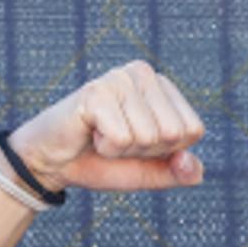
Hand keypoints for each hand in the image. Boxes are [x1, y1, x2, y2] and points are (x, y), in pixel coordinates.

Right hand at [7, 62, 207, 192]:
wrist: (54, 164)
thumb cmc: (103, 161)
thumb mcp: (151, 172)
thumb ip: (180, 172)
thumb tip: (192, 165)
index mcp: (163, 87)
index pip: (193, 131)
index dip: (166, 150)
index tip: (138, 143)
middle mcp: (143, 74)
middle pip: (173, 133)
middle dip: (145, 150)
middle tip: (117, 139)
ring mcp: (119, 79)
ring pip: (148, 136)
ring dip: (122, 149)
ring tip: (101, 135)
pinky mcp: (96, 91)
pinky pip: (122, 138)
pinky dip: (107, 148)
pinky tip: (91, 132)